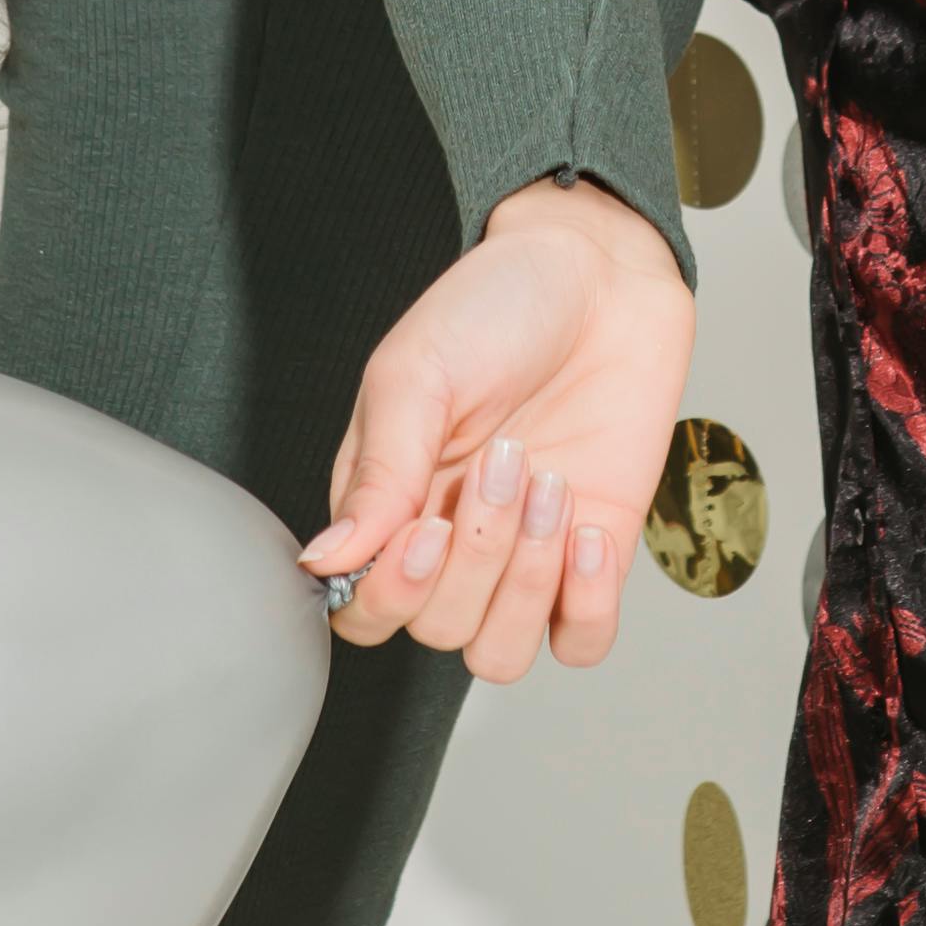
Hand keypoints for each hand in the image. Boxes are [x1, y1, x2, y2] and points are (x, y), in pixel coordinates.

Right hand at [301, 178, 694, 681]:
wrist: (601, 272)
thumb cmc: (498, 306)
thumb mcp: (418, 374)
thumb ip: (379, 474)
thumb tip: (324, 560)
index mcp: (388, 503)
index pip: (362, 609)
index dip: (393, 591)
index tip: (430, 525)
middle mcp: (449, 542)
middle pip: (434, 629)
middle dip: (476, 555)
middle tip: (507, 459)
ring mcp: (522, 554)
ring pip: (497, 652)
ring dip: (526, 584)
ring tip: (551, 486)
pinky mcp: (594, 554)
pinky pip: (580, 640)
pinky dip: (585, 606)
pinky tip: (591, 532)